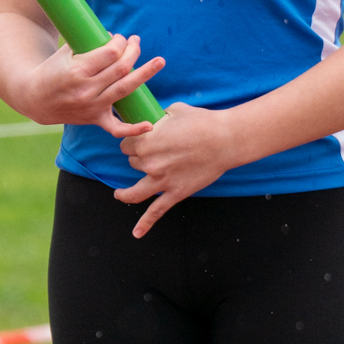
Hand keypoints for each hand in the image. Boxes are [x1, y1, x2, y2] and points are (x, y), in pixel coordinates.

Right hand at [25, 33, 164, 128]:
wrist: (35, 99)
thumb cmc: (52, 70)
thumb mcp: (65, 52)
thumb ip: (88, 43)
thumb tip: (114, 37)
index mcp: (77, 71)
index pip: (110, 53)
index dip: (120, 43)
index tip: (120, 38)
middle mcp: (86, 90)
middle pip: (121, 68)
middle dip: (133, 51)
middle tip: (136, 42)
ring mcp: (92, 106)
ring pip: (125, 89)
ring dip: (144, 73)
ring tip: (159, 61)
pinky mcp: (94, 119)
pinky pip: (116, 128)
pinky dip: (133, 129)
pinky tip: (150, 125)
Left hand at [112, 102, 240, 237]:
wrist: (224, 140)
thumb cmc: (202, 122)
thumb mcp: (174, 110)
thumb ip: (158, 117)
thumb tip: (154, 119)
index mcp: (146, 142)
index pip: (126, 145)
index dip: (131, 143)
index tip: (137, 143)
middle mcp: (149, 163)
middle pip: (132, 164)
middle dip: (138, 159)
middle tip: (150, 155)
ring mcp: (161, 181)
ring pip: (134, 191)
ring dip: (124, 193)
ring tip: (119, 194)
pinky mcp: (175, 193)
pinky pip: (156, 212)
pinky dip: (145, 224)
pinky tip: (137, 233)